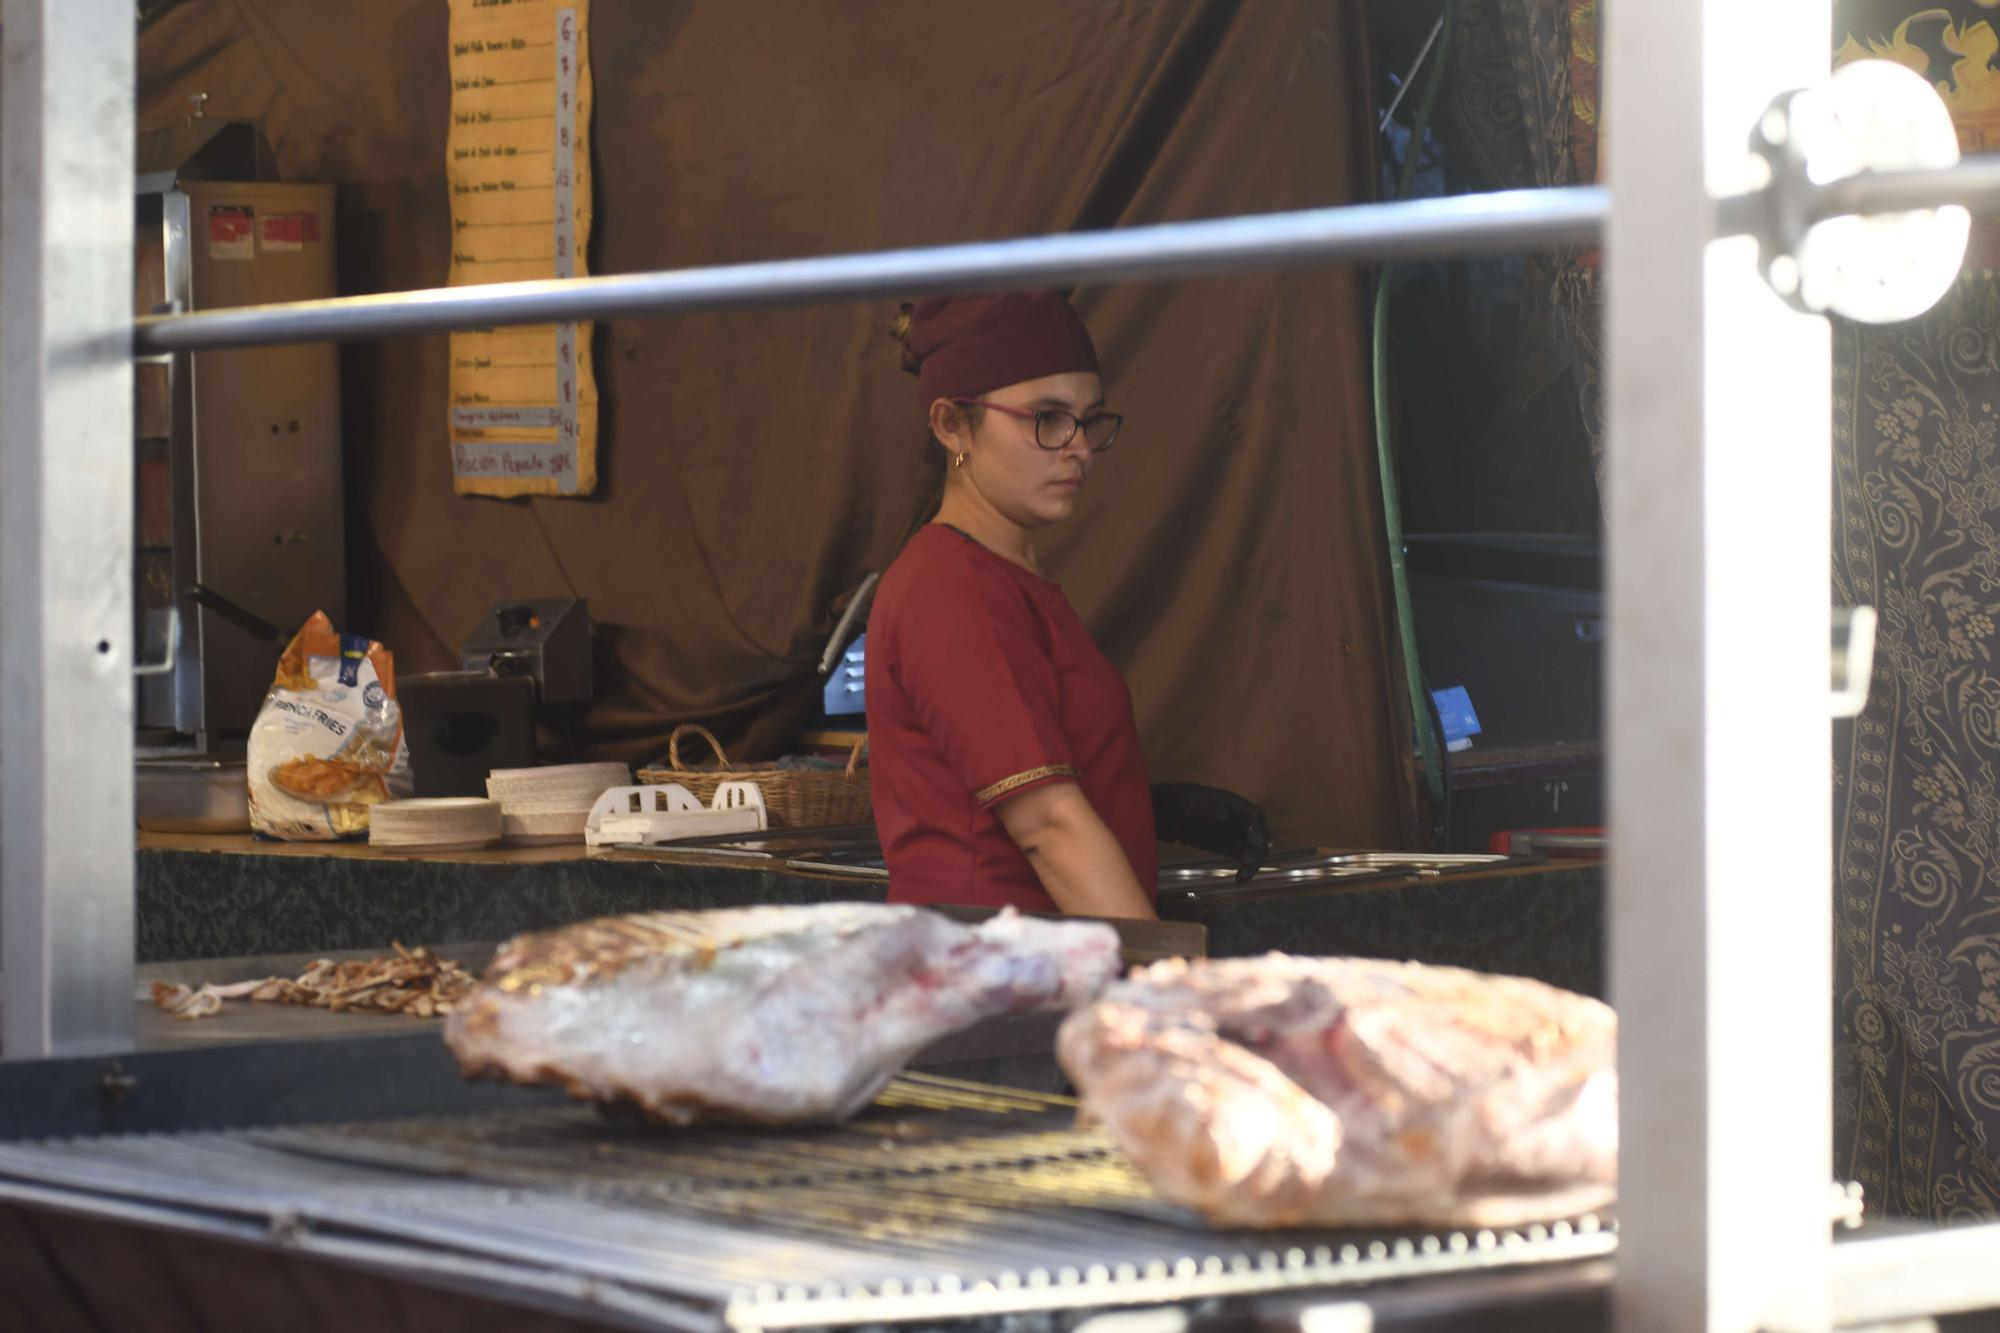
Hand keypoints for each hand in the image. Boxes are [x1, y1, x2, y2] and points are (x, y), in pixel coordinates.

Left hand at [1150, 783, 1270, 882]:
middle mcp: (1241, 821)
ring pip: (1253, 850)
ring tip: (1242, 876)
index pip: (1255, 817)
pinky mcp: (1228, 847)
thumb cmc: (1184, 801)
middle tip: (1247, 861)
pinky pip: (1242, 858)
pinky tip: (1239, 878)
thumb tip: (1224, 815)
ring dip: (1252, 863)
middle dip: (1257, 849)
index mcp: (1236, 806)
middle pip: (1258, 836)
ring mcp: (1236, 835)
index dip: (1258, 829)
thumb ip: (1209, 809)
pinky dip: (1244, 868)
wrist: (1170, 813)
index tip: (1253, 840)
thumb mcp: (1194, 802)